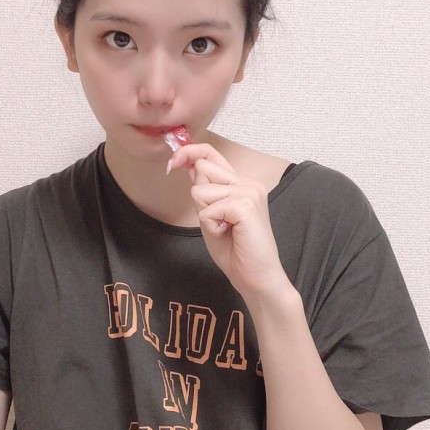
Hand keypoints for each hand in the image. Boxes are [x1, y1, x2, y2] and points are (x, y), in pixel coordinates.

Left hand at [167, 143, 290, 298]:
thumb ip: (205, 191)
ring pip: (201, 190)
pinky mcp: (245, 206)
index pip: (211, 153)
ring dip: (205, 215)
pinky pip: (207, 210)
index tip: (172, 163)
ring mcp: (249, 192)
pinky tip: (227, 234)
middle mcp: (248, 183)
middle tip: (217, 221)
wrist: (256, 277)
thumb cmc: (236, 251)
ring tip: (225, 229)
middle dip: (200, 198)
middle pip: (202, 169)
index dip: (188, 153)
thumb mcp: (212, 215)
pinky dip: (210, 226)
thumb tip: (188, 165)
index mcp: (242, 183)